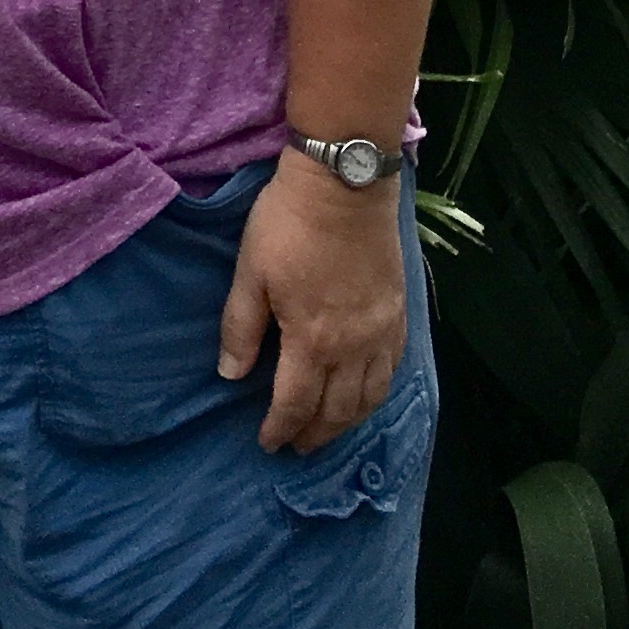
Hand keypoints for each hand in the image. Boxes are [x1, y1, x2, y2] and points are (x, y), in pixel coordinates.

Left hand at [217, 157, 407, 453]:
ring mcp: (380, 332)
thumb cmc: (289, 222)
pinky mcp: (398, 314)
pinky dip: (377, 393)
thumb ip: (241, 327)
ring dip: (347, 423)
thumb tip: (230, 376)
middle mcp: (353, 348)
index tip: (267, 443)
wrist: (345, 182)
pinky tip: (365, 394)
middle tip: (297, 447)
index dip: (279, 429)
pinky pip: (392, 370)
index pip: (296, 405)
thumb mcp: (251, 270)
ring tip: (329, 430)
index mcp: (312, 340)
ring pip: (369, 398)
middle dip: (314, 435)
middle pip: (336, 411)